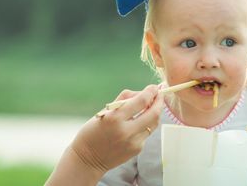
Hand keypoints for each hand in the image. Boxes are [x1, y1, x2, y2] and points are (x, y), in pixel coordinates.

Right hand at [45, 85, 162, 185]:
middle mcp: (126, 131)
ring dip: (155, 112)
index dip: (151, 91)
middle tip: (159, 94)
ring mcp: (133, 142)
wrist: (87, 159)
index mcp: (115, 118)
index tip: (154, 87)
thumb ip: (124, 100)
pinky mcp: (137, 150)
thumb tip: (143, 92)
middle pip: (154, 113)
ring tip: (152, 106)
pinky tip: (139, 122)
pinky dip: (146, 125)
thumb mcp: (104, 111)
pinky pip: (147, 133)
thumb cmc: (93, 131)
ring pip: (154, 123)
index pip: (142, 101)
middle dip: (160, 101)